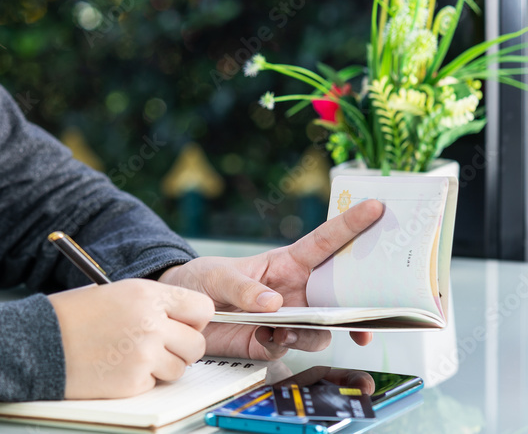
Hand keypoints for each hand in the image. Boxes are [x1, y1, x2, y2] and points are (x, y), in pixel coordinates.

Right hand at [47, 278, 214, 398]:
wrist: (41, 340)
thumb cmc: (75, 315)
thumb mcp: (117, 293)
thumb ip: (153, 304)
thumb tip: (185, 319)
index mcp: (147, 294)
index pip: (201, 308)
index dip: (194, 320)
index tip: (183, 325)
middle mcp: (151, 323)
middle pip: (197, 344)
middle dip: (182, 348)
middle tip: (161, 346)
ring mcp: (144, 354)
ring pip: (179, 368)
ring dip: (162, 366)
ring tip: (132, 355)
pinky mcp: (134, 381)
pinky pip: (156, 383)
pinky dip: (141, 379)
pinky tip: (118, 366)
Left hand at [156, 199, 384, 359]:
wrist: (181, 314)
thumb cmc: (201, 280)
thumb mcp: (216, 274)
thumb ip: (242, 286)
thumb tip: (273, 304)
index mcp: (287, 264)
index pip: (324, 243)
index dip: (351, 225)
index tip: (375, 208)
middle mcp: (296, 292)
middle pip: (339, 294)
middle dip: (360, 303)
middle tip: (367, 315)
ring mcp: (288, 320)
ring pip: (322, 330)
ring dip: (312, 332)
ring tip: (285, 331)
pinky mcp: (272, 343)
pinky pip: (290, 348)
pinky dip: (282, 345)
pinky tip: (265, 338)